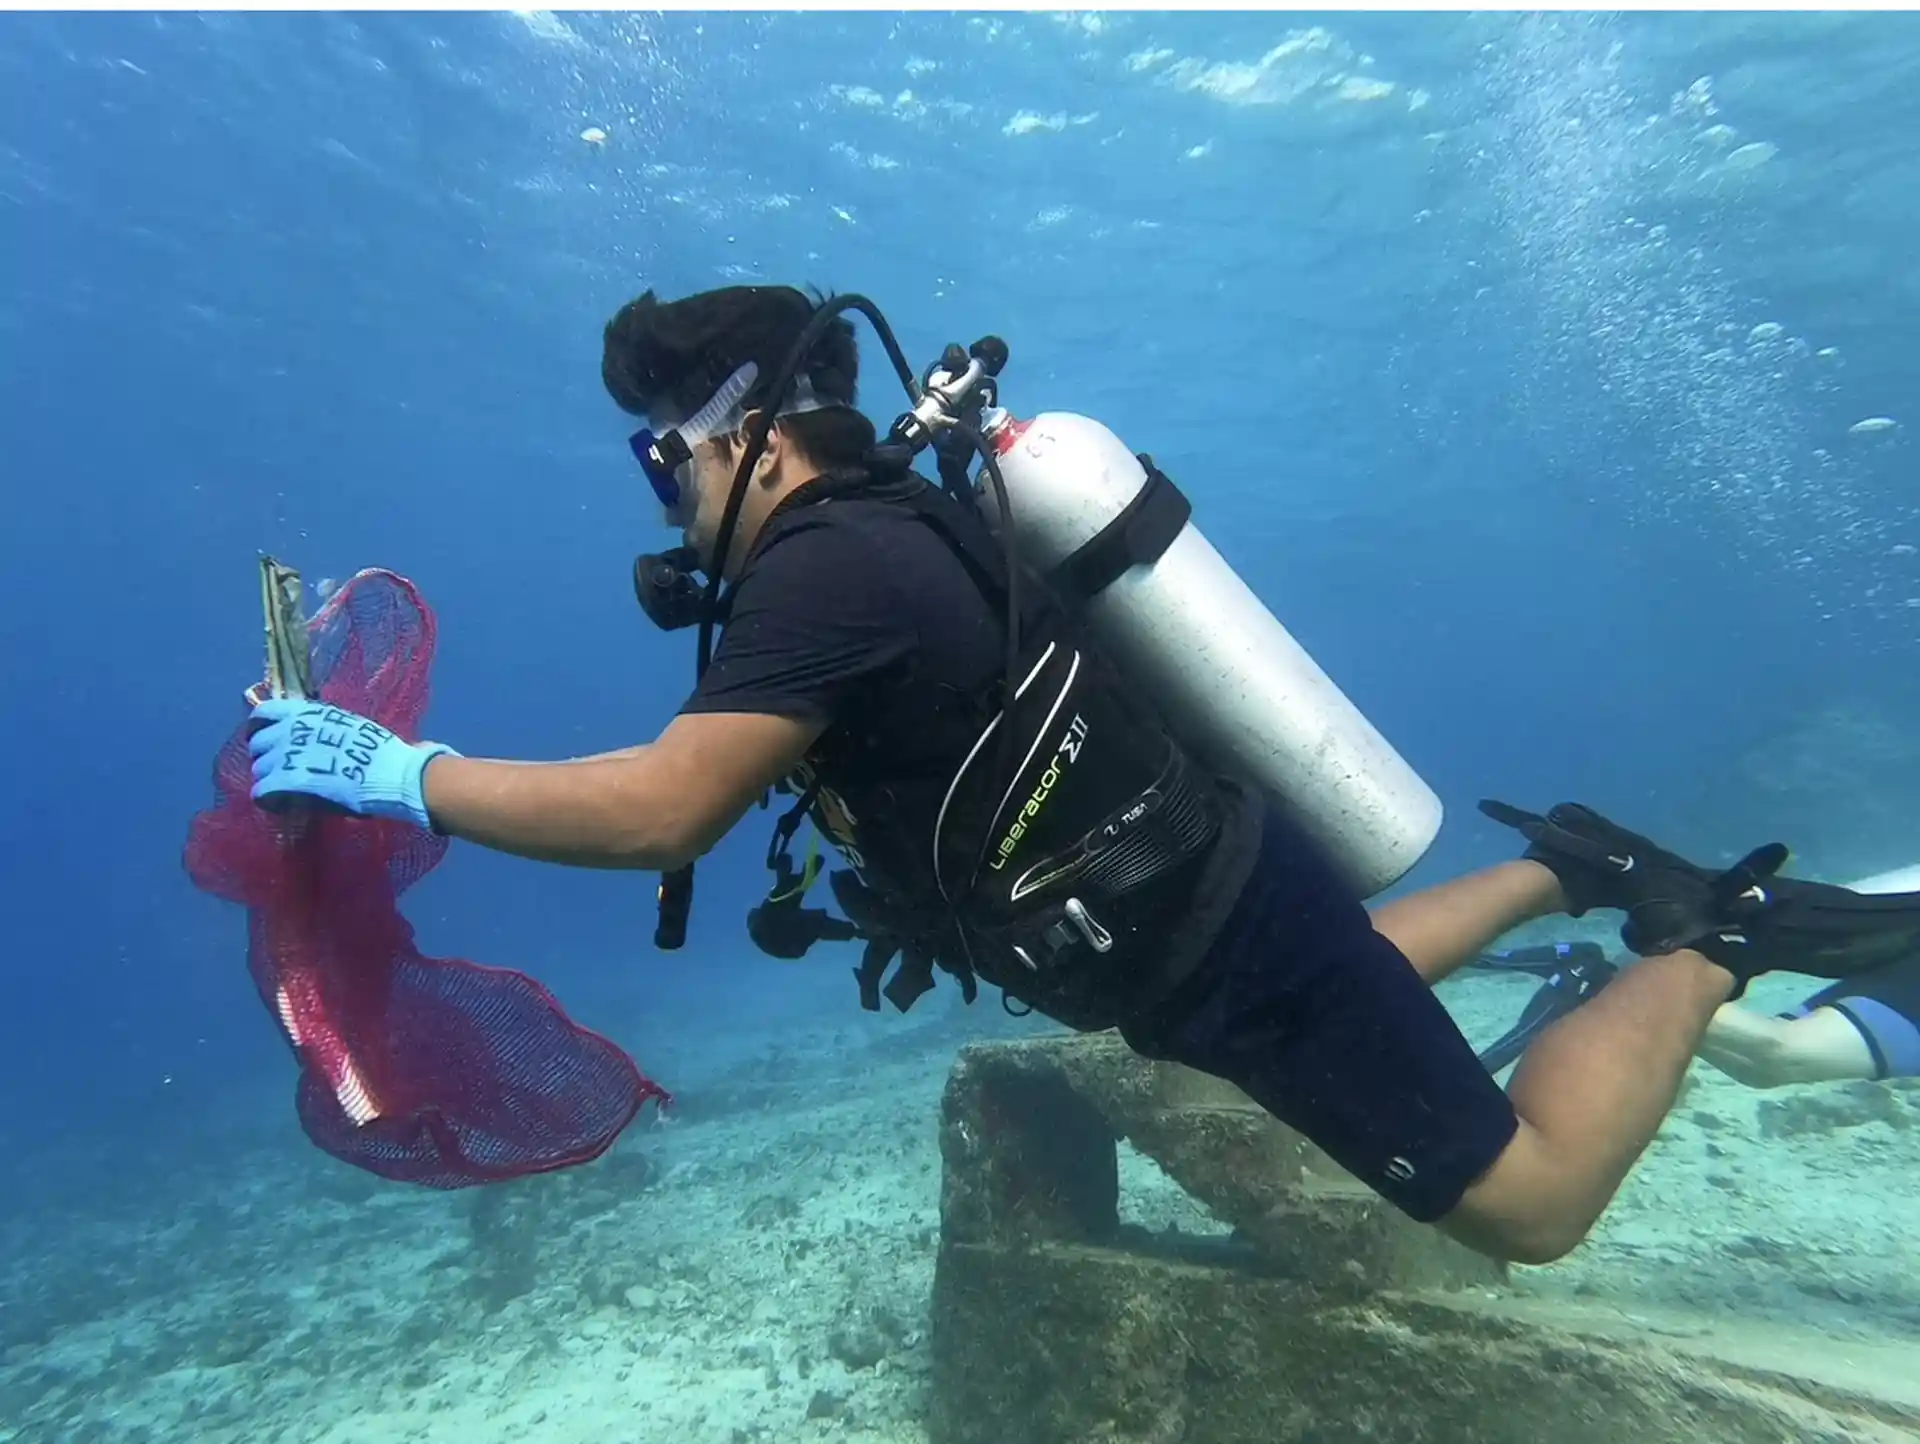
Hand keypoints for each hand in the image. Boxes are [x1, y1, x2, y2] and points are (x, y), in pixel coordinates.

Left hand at [248, 697, 457, 831]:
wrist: (391, 772)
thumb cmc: (380, 749)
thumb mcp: (349, 725)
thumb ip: (324, 728)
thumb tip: (319, 737)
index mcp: (305, 712)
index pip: (264, 713)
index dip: (261, 727)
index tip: (267, 738)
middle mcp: (288, 730)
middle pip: (257, 744)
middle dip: (267, 757)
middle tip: (283, 771)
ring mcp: (284, 757)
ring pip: (259, 770)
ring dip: (270, 780)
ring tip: (287, 791)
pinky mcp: (286, 784)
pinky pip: (261, 793)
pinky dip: (269, 800)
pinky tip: (282, 805)